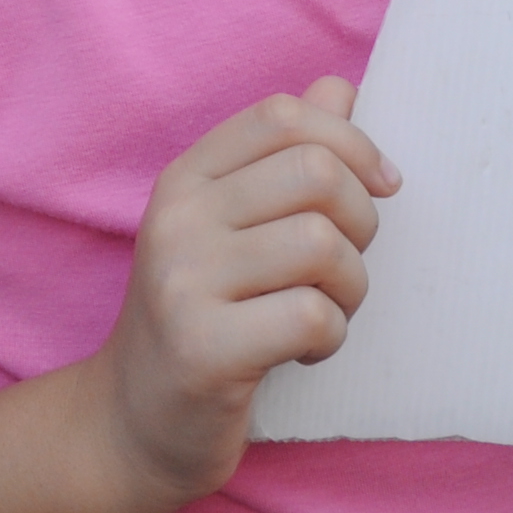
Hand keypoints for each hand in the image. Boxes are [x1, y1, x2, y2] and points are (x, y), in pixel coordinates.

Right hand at [89, 79, 396, 510]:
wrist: (130, 426)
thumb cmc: (202, 319)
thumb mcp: (230, 229)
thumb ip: (282, 157)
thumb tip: (343, 86)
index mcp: (186, 179)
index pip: (282, 116)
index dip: (351, 141)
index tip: (382, 187)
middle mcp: (177, 219)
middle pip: (315, 172)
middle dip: (361, 222)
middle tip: (343, 270)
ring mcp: (183, 283)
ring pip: (321, 244)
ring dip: (350, 288)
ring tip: (323, 314)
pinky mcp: (203, 350)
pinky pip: (311, 316)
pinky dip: (330, 336)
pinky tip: (302, 354)